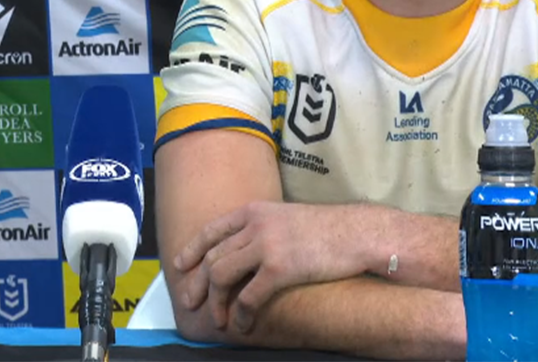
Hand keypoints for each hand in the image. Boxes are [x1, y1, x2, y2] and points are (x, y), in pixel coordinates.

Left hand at [173, 201, 371, 333]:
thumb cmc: (327, 230)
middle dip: (197, 284)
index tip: (179, 265)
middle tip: (189, 302)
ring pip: (222, 277)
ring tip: (217, 320)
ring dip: (216, 303)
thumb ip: (261, 228)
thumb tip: (243, 249)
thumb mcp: (285, 218)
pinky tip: (241, 325)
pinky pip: (249, 296)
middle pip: (212, 257)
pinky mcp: (280, 268)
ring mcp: (266, 245)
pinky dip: (240, 314)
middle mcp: (254, 225)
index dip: (191, 249)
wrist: (359, 233)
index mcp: (254, 211)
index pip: (210, 230)